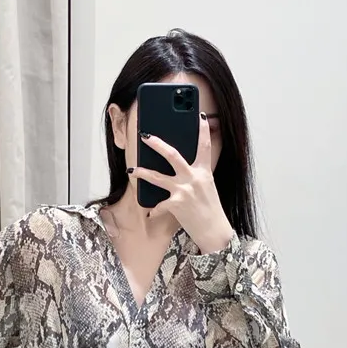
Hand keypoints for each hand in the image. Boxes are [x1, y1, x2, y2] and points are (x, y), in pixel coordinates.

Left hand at [132, 113, 235, 254]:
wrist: (214, 231)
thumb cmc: (210, 209)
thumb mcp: (208, 186)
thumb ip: (198, 173)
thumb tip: (186, 164)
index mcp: (204, 171)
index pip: (205, 146)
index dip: (203, 130)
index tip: (200, 116)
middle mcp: (194, 178)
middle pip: (172, 155)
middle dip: (156, 144)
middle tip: (145, 136)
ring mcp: (184, 190)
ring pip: (157, 177)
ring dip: (142, 172)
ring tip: (132, 169)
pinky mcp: (176, 205)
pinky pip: (159, 205)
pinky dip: (154, 210)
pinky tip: (150, 213)